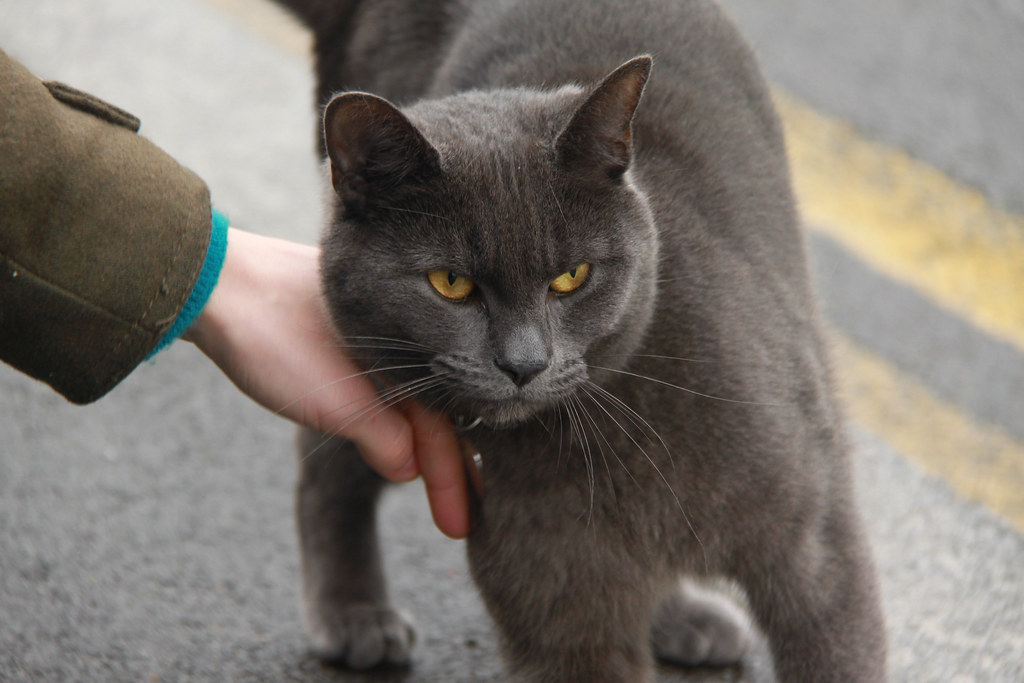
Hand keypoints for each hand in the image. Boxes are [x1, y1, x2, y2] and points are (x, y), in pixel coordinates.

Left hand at [184, 228, 469, 537]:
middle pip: (434, 412)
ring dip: (419, 443)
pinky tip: (393, 432)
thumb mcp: (336, 401)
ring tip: (436, 484)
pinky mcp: (339, 332)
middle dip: (446, 466)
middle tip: (460, 521)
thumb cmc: (275, 336)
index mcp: (411, 346)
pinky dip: (391, 415)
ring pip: (407, 398)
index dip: (453, 477)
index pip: (443, 424)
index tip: (464, 522)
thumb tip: (409, 471)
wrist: (210, 282)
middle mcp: (399, 337)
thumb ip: (384, 437)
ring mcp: (368, 334)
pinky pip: (381, 382)